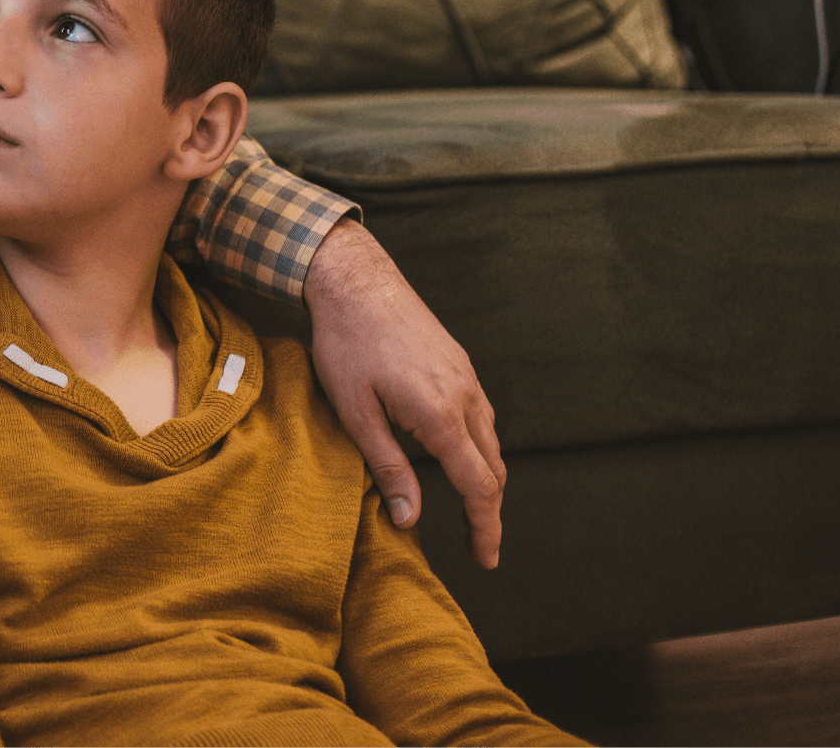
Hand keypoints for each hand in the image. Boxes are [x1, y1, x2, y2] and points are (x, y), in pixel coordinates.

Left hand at [302, 216, 504, 568]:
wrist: (354, 280)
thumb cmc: (346, 344)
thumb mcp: (356, 413)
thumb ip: (388, 467)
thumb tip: (410, 519)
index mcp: (441, 414)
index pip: (479, 487)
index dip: (485, 527)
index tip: (486, 559)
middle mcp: (465, 395)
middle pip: (494, 468)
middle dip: (489, 510)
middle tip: (479, 546)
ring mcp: (466, 376)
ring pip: (491, 440)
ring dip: (486, 478)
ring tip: (470, 508)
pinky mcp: (458, 362)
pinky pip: (480, 414)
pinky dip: (478, 446)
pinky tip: (458, 454)